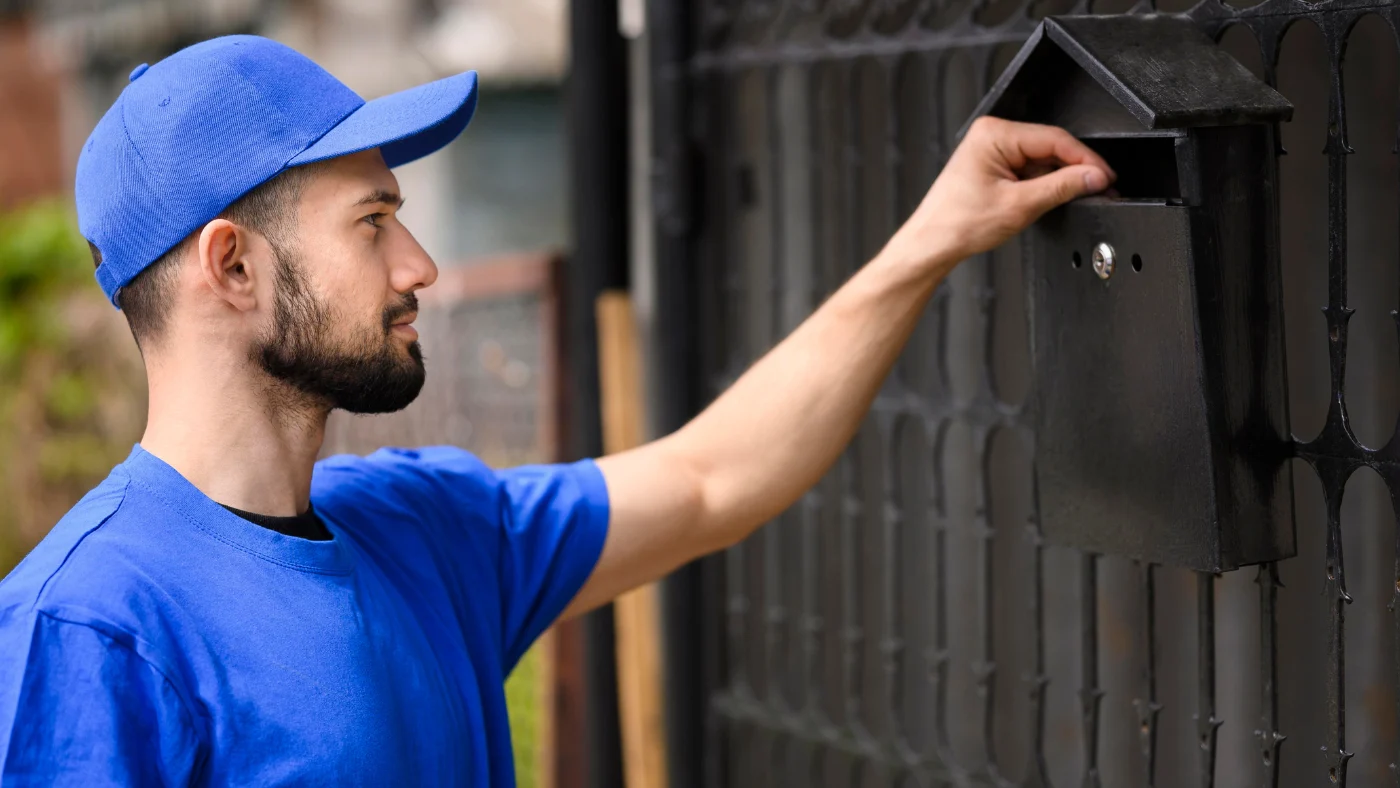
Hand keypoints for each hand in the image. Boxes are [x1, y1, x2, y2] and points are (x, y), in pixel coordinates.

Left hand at [880, 117, 1114, 273]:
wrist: (931, 244)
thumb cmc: (957, 224)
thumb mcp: (1019, 205)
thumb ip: (1062, 188)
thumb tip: (1094, 177)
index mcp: (994, 134)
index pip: (1055, 139)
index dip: (1086, 159)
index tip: (1106, 176)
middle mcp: (992, 136)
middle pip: (1051, 147)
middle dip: (1077, 170)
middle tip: (1102, 189)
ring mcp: (992, 151)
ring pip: (1043, 160)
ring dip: (1062, 179)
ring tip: (1084, 196)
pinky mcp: (994, 166)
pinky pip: (1030, 170)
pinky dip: (1046, 185)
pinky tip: (1058, 198)